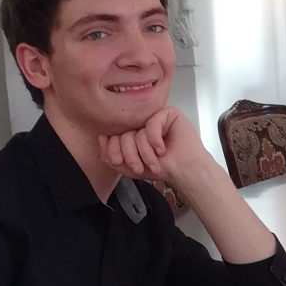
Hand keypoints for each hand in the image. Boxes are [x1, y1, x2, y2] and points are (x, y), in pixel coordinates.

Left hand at [98, 106, 218, 203]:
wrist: (185, 171)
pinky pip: (152, 123)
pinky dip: (155, 139)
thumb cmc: (163, 169)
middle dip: (131, 155)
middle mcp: (142, 124)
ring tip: (156, 162)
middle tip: (139, 168)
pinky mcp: (168, 114)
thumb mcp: (131, 168)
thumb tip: (101, 138)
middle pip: (125, 135)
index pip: (115, 137)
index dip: (114, 150)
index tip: (120, 162)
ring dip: (146, 152)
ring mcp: (155, 118)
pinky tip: (162, 149)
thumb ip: (112, 157)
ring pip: (138, 132)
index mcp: (133, 134)